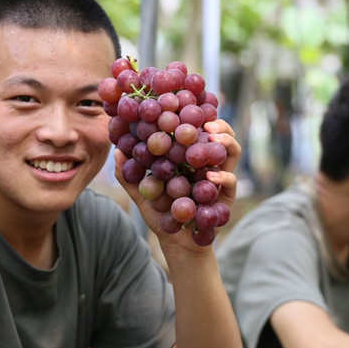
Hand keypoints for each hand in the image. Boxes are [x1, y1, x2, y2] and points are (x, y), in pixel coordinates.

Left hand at [113, 118, 240, 250]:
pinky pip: (231, 181)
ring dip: (225, 141)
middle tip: (204, 120)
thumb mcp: (141, 193)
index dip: (193, 115)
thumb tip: (117, 151)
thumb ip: (129, 175)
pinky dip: (222, 177)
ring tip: (212, 138)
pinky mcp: (226, 196)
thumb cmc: (161, 213)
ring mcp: (219, 177)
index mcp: (189, 155)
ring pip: (231, 151)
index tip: (183, 105)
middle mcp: (206, 162)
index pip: (196, 128)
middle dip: (215, 123)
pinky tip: (210, 177)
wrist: (176, 242)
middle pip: (219, 133)